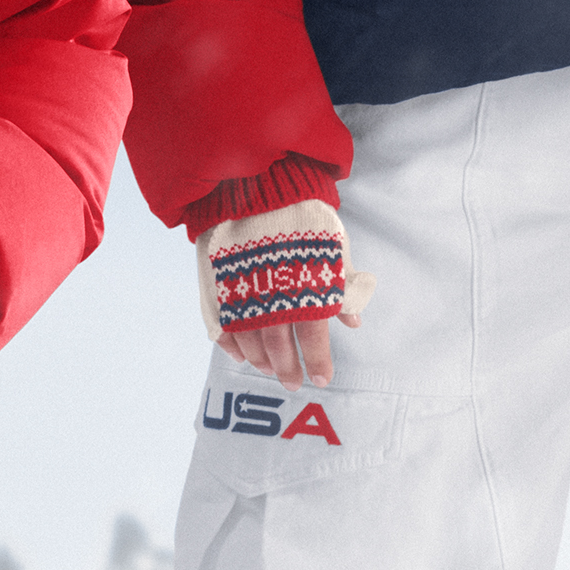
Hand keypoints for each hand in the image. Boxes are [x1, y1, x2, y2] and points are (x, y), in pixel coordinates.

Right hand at [196, 195, 354, 388]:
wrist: (256, 185)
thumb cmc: (302, 215)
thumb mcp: (332, 246)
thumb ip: (342, 285)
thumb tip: (353, 322)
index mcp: (302, 289)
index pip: (312, 338)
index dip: (316, 362)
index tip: (321, 380)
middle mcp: (270, 297)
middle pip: (279, 347)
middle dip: (288, 370)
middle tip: (294, 384)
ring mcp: (239, 294)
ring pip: (249, 341)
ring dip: (261, 361)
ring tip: (269, 370)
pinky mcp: (215, 286)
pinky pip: (221, 326)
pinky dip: (230, 345)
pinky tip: (240, 355)